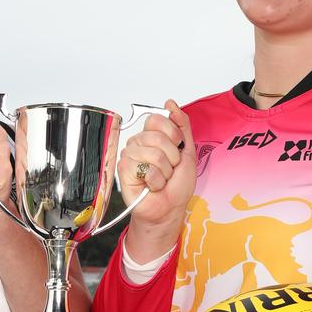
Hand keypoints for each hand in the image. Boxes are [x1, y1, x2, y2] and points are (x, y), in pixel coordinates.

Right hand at [118, 100, 195, 227]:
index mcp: (152, 136)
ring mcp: (130, 155)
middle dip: (172, 158)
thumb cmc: (176, 184)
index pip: (158, 119)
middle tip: (169, 169)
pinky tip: (152, 185)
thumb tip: (170, 104)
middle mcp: (139, 143)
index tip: (176, 149)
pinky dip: (155, 181)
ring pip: (154, 154)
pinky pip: (146, 169)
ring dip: (164, 172)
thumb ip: (182, 125)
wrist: (169, 208)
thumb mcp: (187, 150)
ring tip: (161, 179)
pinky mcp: (124, 170)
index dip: (173, 135)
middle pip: (158, 137)